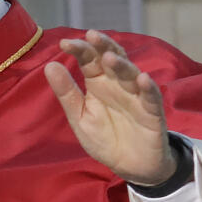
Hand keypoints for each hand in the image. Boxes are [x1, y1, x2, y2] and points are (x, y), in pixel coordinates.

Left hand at [43, 30, 175, 185]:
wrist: (130, 166)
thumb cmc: (105, 138)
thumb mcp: (81, 117)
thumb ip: (67, 93)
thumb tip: (49, 65)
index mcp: (98, 83)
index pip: (89, 59)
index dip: (79, 49)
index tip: (64, 43)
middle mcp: (117, 84)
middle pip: (112, 58)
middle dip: (102, 45)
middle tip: (91, 35)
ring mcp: (136, 95)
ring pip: (131, 73)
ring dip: (121, 64)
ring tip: (109, 57)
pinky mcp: (152, 111)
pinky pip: (151, 96)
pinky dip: (147, 87)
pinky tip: (142, 78)